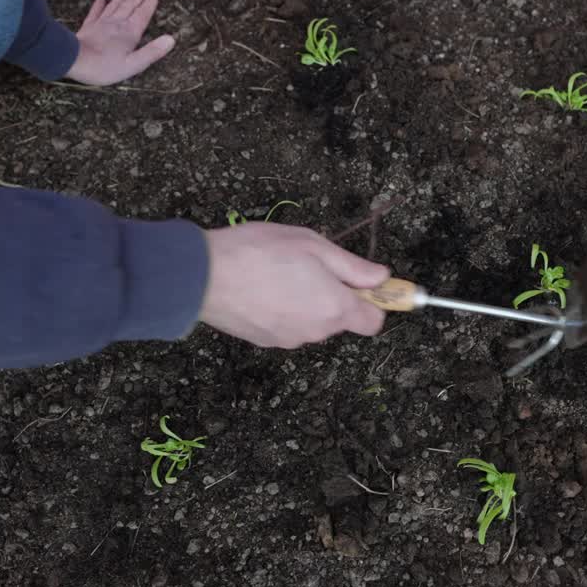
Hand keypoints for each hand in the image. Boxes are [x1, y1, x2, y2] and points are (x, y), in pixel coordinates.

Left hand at [66, 0, 175, 85]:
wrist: (74, 60)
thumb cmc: (104, 67)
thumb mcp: (133, 65)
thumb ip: (152, 52)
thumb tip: (171, 40)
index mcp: (130, 33)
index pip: (142, 15)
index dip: (149, 4)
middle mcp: (117, 24)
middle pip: (129, 6)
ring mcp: (101, 23)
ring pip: (114, 6)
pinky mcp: (88, 27)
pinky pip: (95, 12)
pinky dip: (99, 5)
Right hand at [199, 224, 389, 348]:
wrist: (204, 276)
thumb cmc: (260, 253)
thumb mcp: (314, 245)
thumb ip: (353, 267)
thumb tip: (381, 277)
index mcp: (335, 308)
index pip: (374, 322)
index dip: (374, 302)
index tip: (363, 283)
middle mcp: (316, 331)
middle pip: (340, 319)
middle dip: (333, 296)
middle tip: (310, 266)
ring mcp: (288, 339)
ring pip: (311, 322)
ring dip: (306, 302)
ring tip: (280, 274)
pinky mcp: (264, 341)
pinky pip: (286, 325)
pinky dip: (282, 310)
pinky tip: (262, 288)